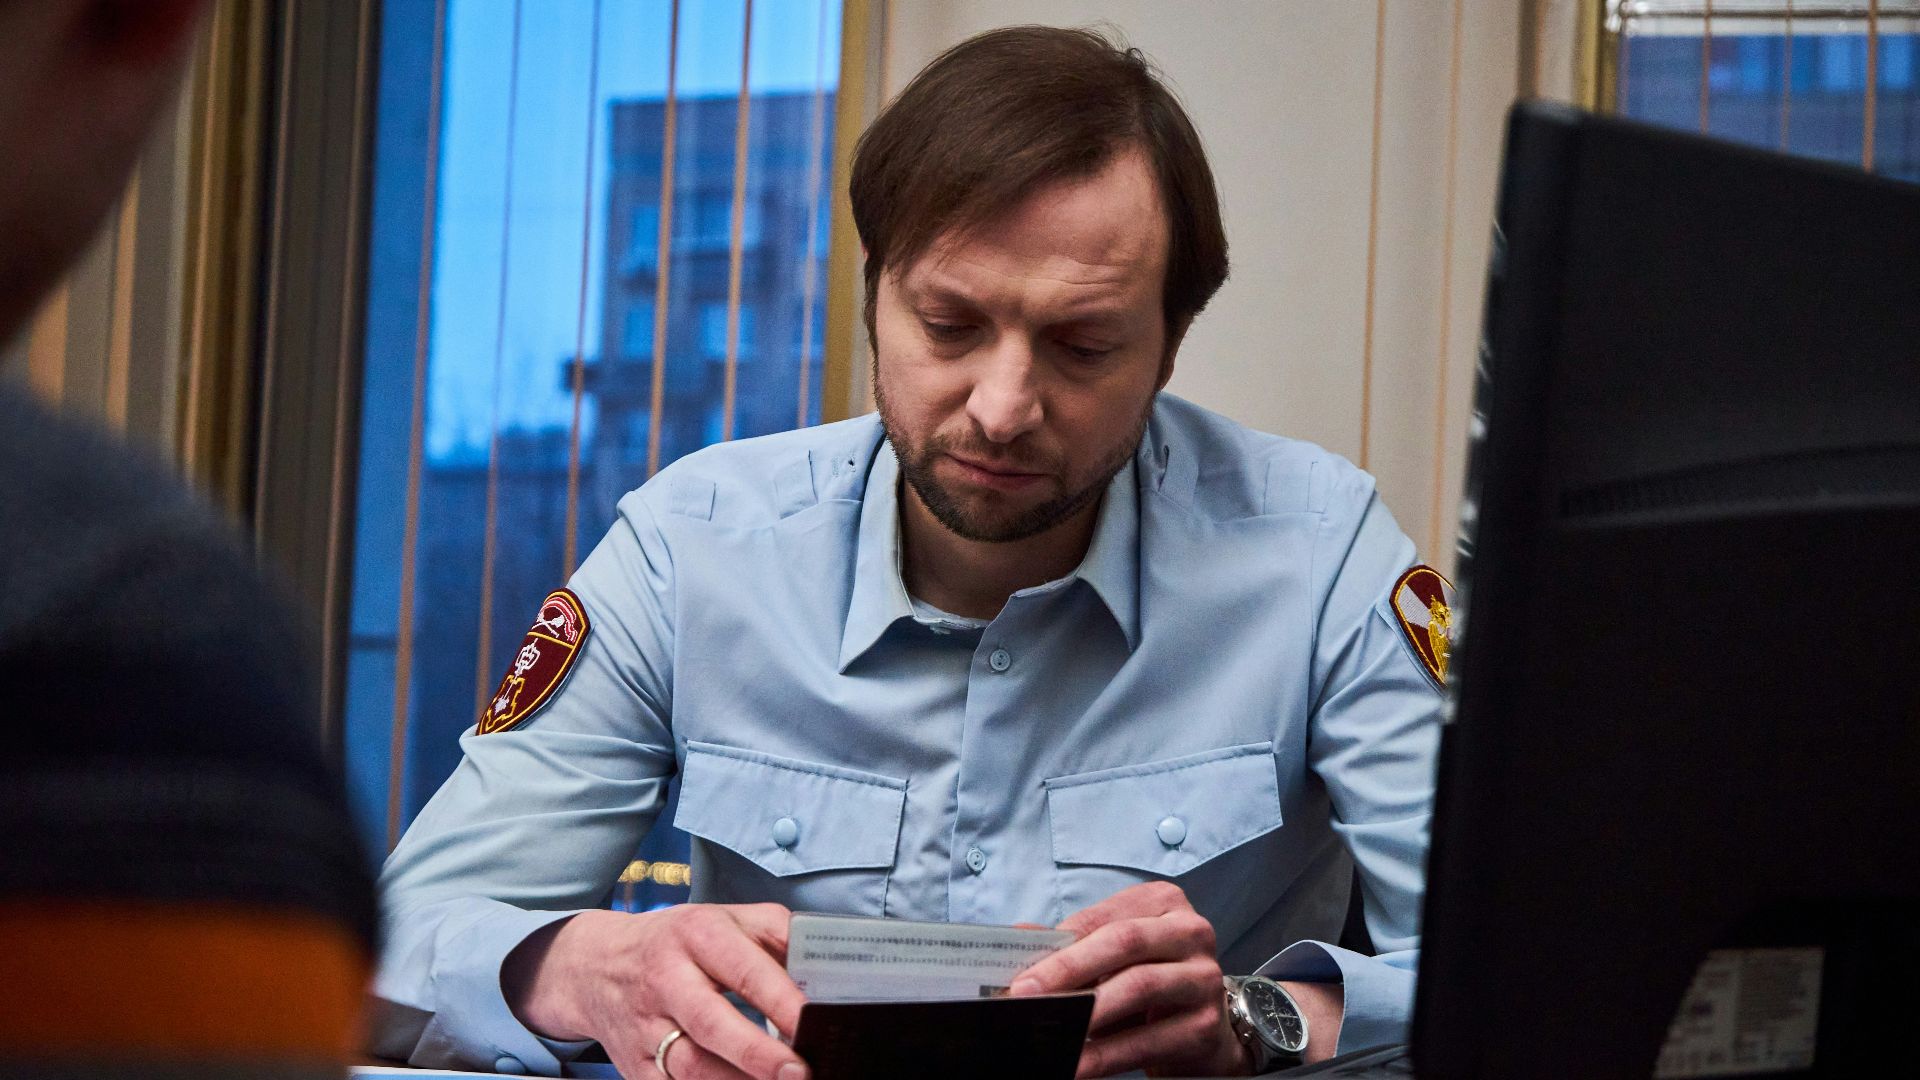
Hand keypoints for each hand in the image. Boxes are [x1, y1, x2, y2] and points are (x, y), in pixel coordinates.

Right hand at [502, 904, 809, 1079]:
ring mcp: (645, 1027)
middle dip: (757, 1054)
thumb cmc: (680, 942)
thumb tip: (826, 966)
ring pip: (689, 1067)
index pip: (744, 970)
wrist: (596, 965)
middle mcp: (666, 979)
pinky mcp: (634, 1066)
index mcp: (697, 935)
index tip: (814, 1023)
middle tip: (800, 1072)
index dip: (782, 1000)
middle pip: (710, 1023)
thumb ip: (778, 935)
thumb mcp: (727, 918)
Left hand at [1007, 881, 1243, 1077]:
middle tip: (1026, 996)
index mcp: (1162, 902)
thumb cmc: (1149, 985)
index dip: (1058, 945)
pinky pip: (1147, 1040)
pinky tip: (1078, 1064)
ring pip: (1138, 986)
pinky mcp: (1206, 1024)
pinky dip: (1107, 1056)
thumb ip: (1071, 946)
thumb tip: (1016, 940)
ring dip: (1087, 1013)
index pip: (1101, 919)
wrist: (1204, 1032)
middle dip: (1068, 970)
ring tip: (1050, 1030)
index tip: (1020, 973)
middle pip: (1123, 942)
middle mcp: (1190, 931)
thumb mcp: (1113, 959)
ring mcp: (1203, 977)